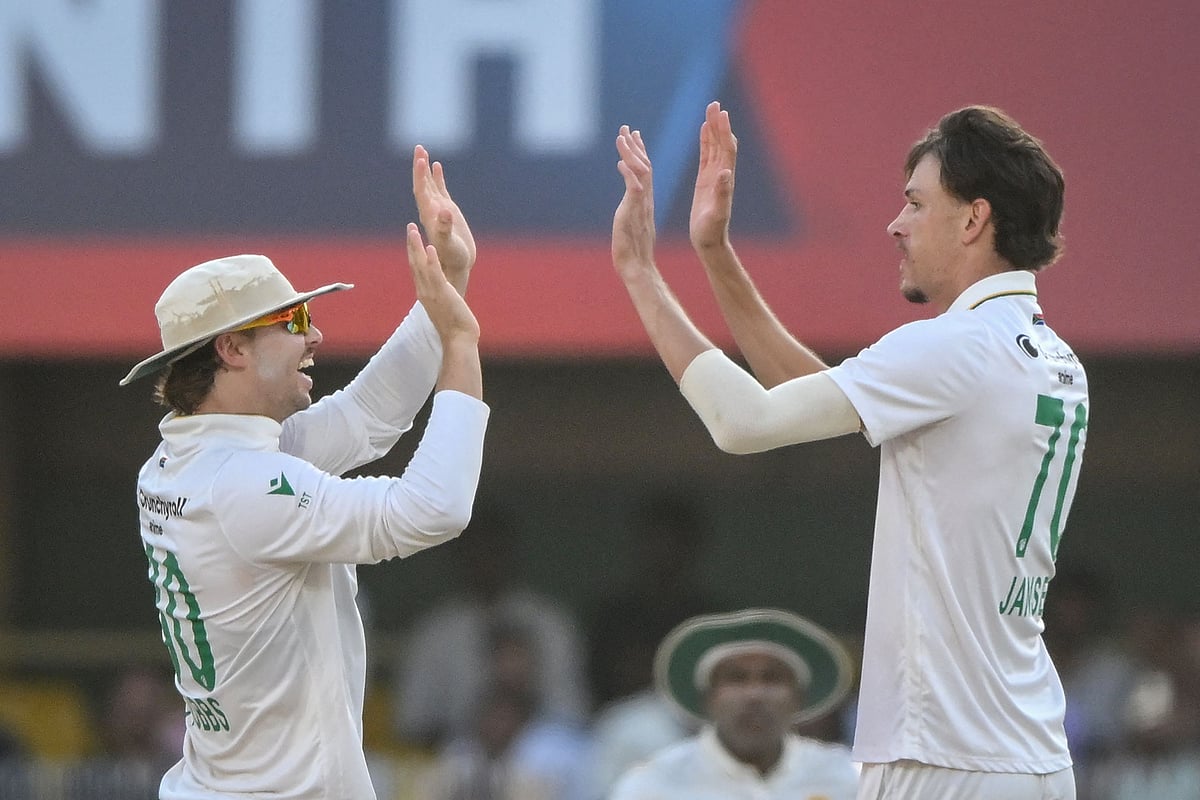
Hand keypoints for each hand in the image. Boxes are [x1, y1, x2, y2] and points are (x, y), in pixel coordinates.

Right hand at [406, 223, 479, 344]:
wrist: (458, 340)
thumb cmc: (455, 327)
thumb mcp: (444, 308)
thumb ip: (440, 298)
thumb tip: (442, 294)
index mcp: (425, 294)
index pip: (416, 269)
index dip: (413, 252)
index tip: (412, 238)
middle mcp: (424, 291)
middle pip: (414, 263)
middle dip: (411, 243)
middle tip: (409, 226)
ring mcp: (432, 292)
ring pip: (420, 265)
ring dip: (416, 246)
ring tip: (413, 229)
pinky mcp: (442, 294)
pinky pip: (435, 274)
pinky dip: (431, 260)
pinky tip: (430, 246)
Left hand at [412, 144, 475, 294]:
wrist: (457, 264)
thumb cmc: (453, 257)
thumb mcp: (449, 244)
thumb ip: (445, 228)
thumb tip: (445, 211)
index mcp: (428, 216)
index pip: (421, 191)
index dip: (419, 176)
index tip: (420, 160)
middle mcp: (430, 210)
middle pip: (421, 184)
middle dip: (419, 166)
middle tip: (418, 147)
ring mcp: (438, 209)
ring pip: (429, 184)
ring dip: (425, 168)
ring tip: (422, 150)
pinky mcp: (447, 210)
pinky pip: (440, 189)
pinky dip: (437, 177)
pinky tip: (436, 165)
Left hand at [612, 126, 656, 280]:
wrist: (637, 267)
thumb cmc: (633, 251)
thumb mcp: (632, 224)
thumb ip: (632, 211)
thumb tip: (630, 204)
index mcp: (645, 202)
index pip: (645, 172)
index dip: (640, 153)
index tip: (635, 136)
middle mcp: (645, 200)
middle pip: (644, 166)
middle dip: (635, 146)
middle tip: (627, 128)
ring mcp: (640, 205)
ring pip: (639, 173)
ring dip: (631, 154)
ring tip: (622, 136)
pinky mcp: (633, 213)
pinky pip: (633, 189)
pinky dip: (628, 174)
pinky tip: (621, 163)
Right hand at [689, 101, 736, 251]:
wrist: (709, 242)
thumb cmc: (712, 231)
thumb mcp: (717, 214)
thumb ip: (722, 193)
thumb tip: (725, 172)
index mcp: (725, 179)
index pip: (726, 149)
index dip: (724, 131)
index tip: (721, 114)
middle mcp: (722, 174)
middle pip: (722, 143)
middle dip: (719, 123)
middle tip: (714, 104)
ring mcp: (713, 176)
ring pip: (714, 146)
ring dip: (713, 128)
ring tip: (709, 110)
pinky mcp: (705, 180)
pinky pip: (706, 155)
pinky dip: (706, 141)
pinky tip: (703, 129)